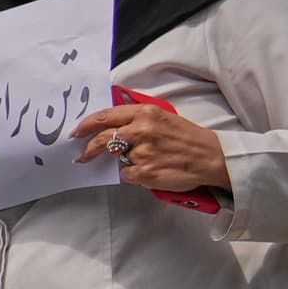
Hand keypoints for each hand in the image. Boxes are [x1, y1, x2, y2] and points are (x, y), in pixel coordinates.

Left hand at [73, 98, 230, 198]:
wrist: (211, 157)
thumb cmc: (187, 138)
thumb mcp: (163, 118)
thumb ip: (137, 119)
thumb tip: (111, 127)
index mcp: (146, 114)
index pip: (106, 116)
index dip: (86, 125)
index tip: (76, 133)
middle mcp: (142, 131)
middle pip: (103, 139)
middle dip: (88, 149)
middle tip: (81, 156)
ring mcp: (142, 152)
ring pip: (117, 159)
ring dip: (124, 162)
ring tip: (143, 161)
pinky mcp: (144, 172)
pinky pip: (126, 174)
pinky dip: (133, 174)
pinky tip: (149, 170)